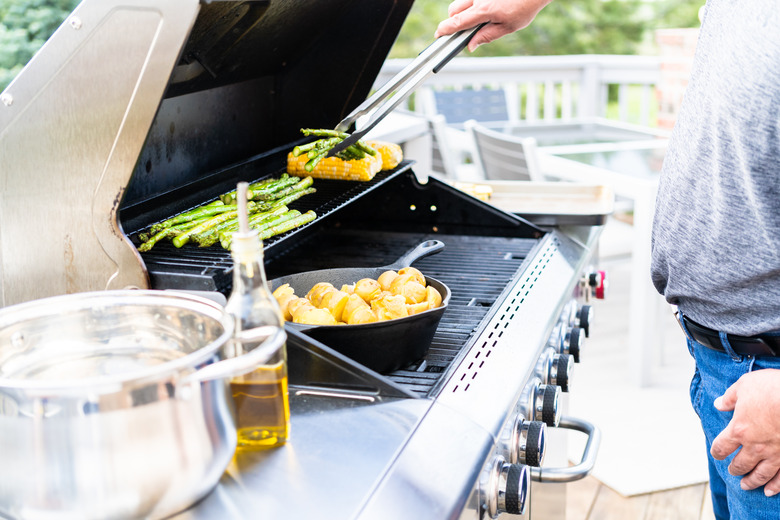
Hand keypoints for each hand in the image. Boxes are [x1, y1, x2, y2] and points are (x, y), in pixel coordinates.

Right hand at [434, 0, 552, 51]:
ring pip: (461, 2)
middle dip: (453, 21)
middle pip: (453, 10)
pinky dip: (473, 4)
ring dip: (463, 11)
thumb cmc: (524, 6)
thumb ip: (487, 36)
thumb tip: (471, 46)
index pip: (457, 22)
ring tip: (480, 17)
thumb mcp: (508, 27)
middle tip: (463, 29)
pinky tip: (489, 6)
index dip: (444, 30)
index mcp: (483, 11)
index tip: (438, 35)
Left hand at [711, 369, 779, 496]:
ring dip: (752, 481)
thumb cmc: (772, 387)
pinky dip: (775, 486)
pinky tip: (770, 491)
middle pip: (741, 464)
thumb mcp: (744, 385)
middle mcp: (755, 446)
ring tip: (746, 485)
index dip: (717, 451)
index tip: (717, 454)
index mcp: (739, 429)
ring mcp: (775, 454)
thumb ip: (730, 397)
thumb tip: (719, 404)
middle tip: (732, 471)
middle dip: (735, 468)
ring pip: (760, 474)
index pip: (722, 446)